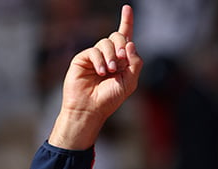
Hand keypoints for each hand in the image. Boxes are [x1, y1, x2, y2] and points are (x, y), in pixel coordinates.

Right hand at [49, 5, 142, 149]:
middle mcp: (109, 56)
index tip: (127, 8)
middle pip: (118, 37)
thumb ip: (134, 63)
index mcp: (122, 60)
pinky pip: (94, 51)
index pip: (125, 37)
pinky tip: (101, 72)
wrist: (91, 109)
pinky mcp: (83, 59)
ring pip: (106, 42)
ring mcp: (96, 56)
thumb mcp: (129, 82)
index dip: (127, 22)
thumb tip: (131, 43)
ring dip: (111, 56)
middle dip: (122, 45)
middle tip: (122, 59)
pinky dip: (100, 60)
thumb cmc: (110, 99)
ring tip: (110, 71)